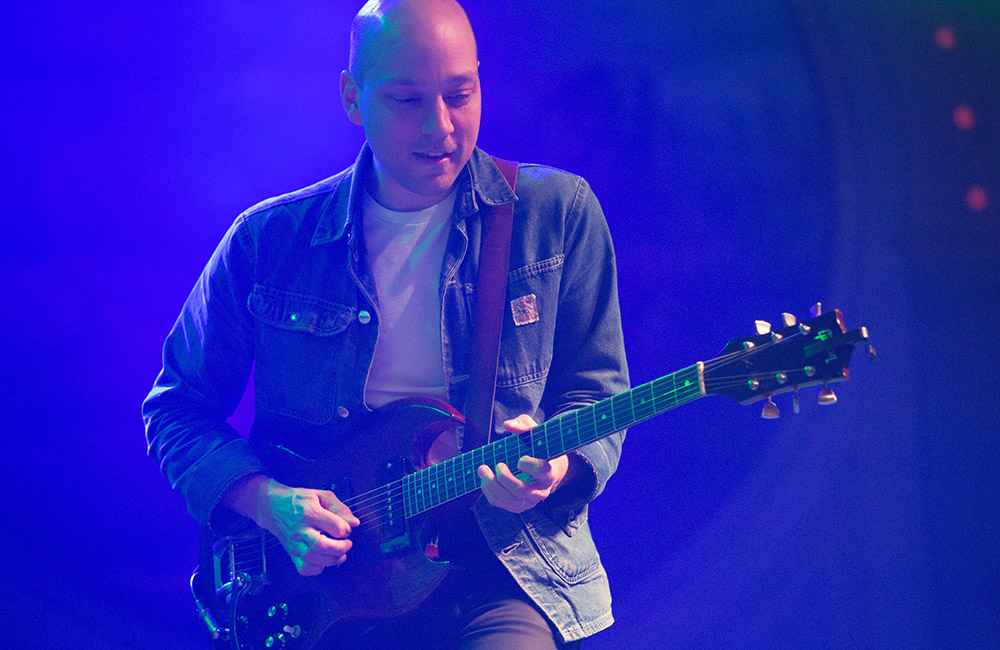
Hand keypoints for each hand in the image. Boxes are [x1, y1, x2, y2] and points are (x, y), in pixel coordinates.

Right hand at [225, 475, 359, 575]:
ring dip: (332, 560)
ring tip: (339, 553)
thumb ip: (340, 508)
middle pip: (322, 546)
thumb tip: (354, 523)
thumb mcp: (321, 495)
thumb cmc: (299, 500)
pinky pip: (304, 569)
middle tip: (347, 543)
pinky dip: (317, 569)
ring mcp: (294, 543)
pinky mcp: (291, 553)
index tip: (346, 528)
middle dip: (340, 548)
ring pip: (313, 559)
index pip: (335, 526)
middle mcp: (301, 530)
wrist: (272, 507)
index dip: (346, 529)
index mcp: (310, 512)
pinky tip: (323, 560)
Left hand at [477, 415, 575, 512]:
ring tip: (482, 470)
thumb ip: (523, 425)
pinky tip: (485, 480)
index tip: (520, 458)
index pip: (541, 471)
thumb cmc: (539, 447)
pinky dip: (489, 492)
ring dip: (491, 485)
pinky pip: (501, 503)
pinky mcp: (519, 506)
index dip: (529, 465)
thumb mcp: (535, 432)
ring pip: (509, 499)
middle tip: (497, 464)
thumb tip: (508, 424)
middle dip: (504, 477)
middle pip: (521, 489)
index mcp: (549, 471)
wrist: (548, 468)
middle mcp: (541, 490)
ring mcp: (530, 500)